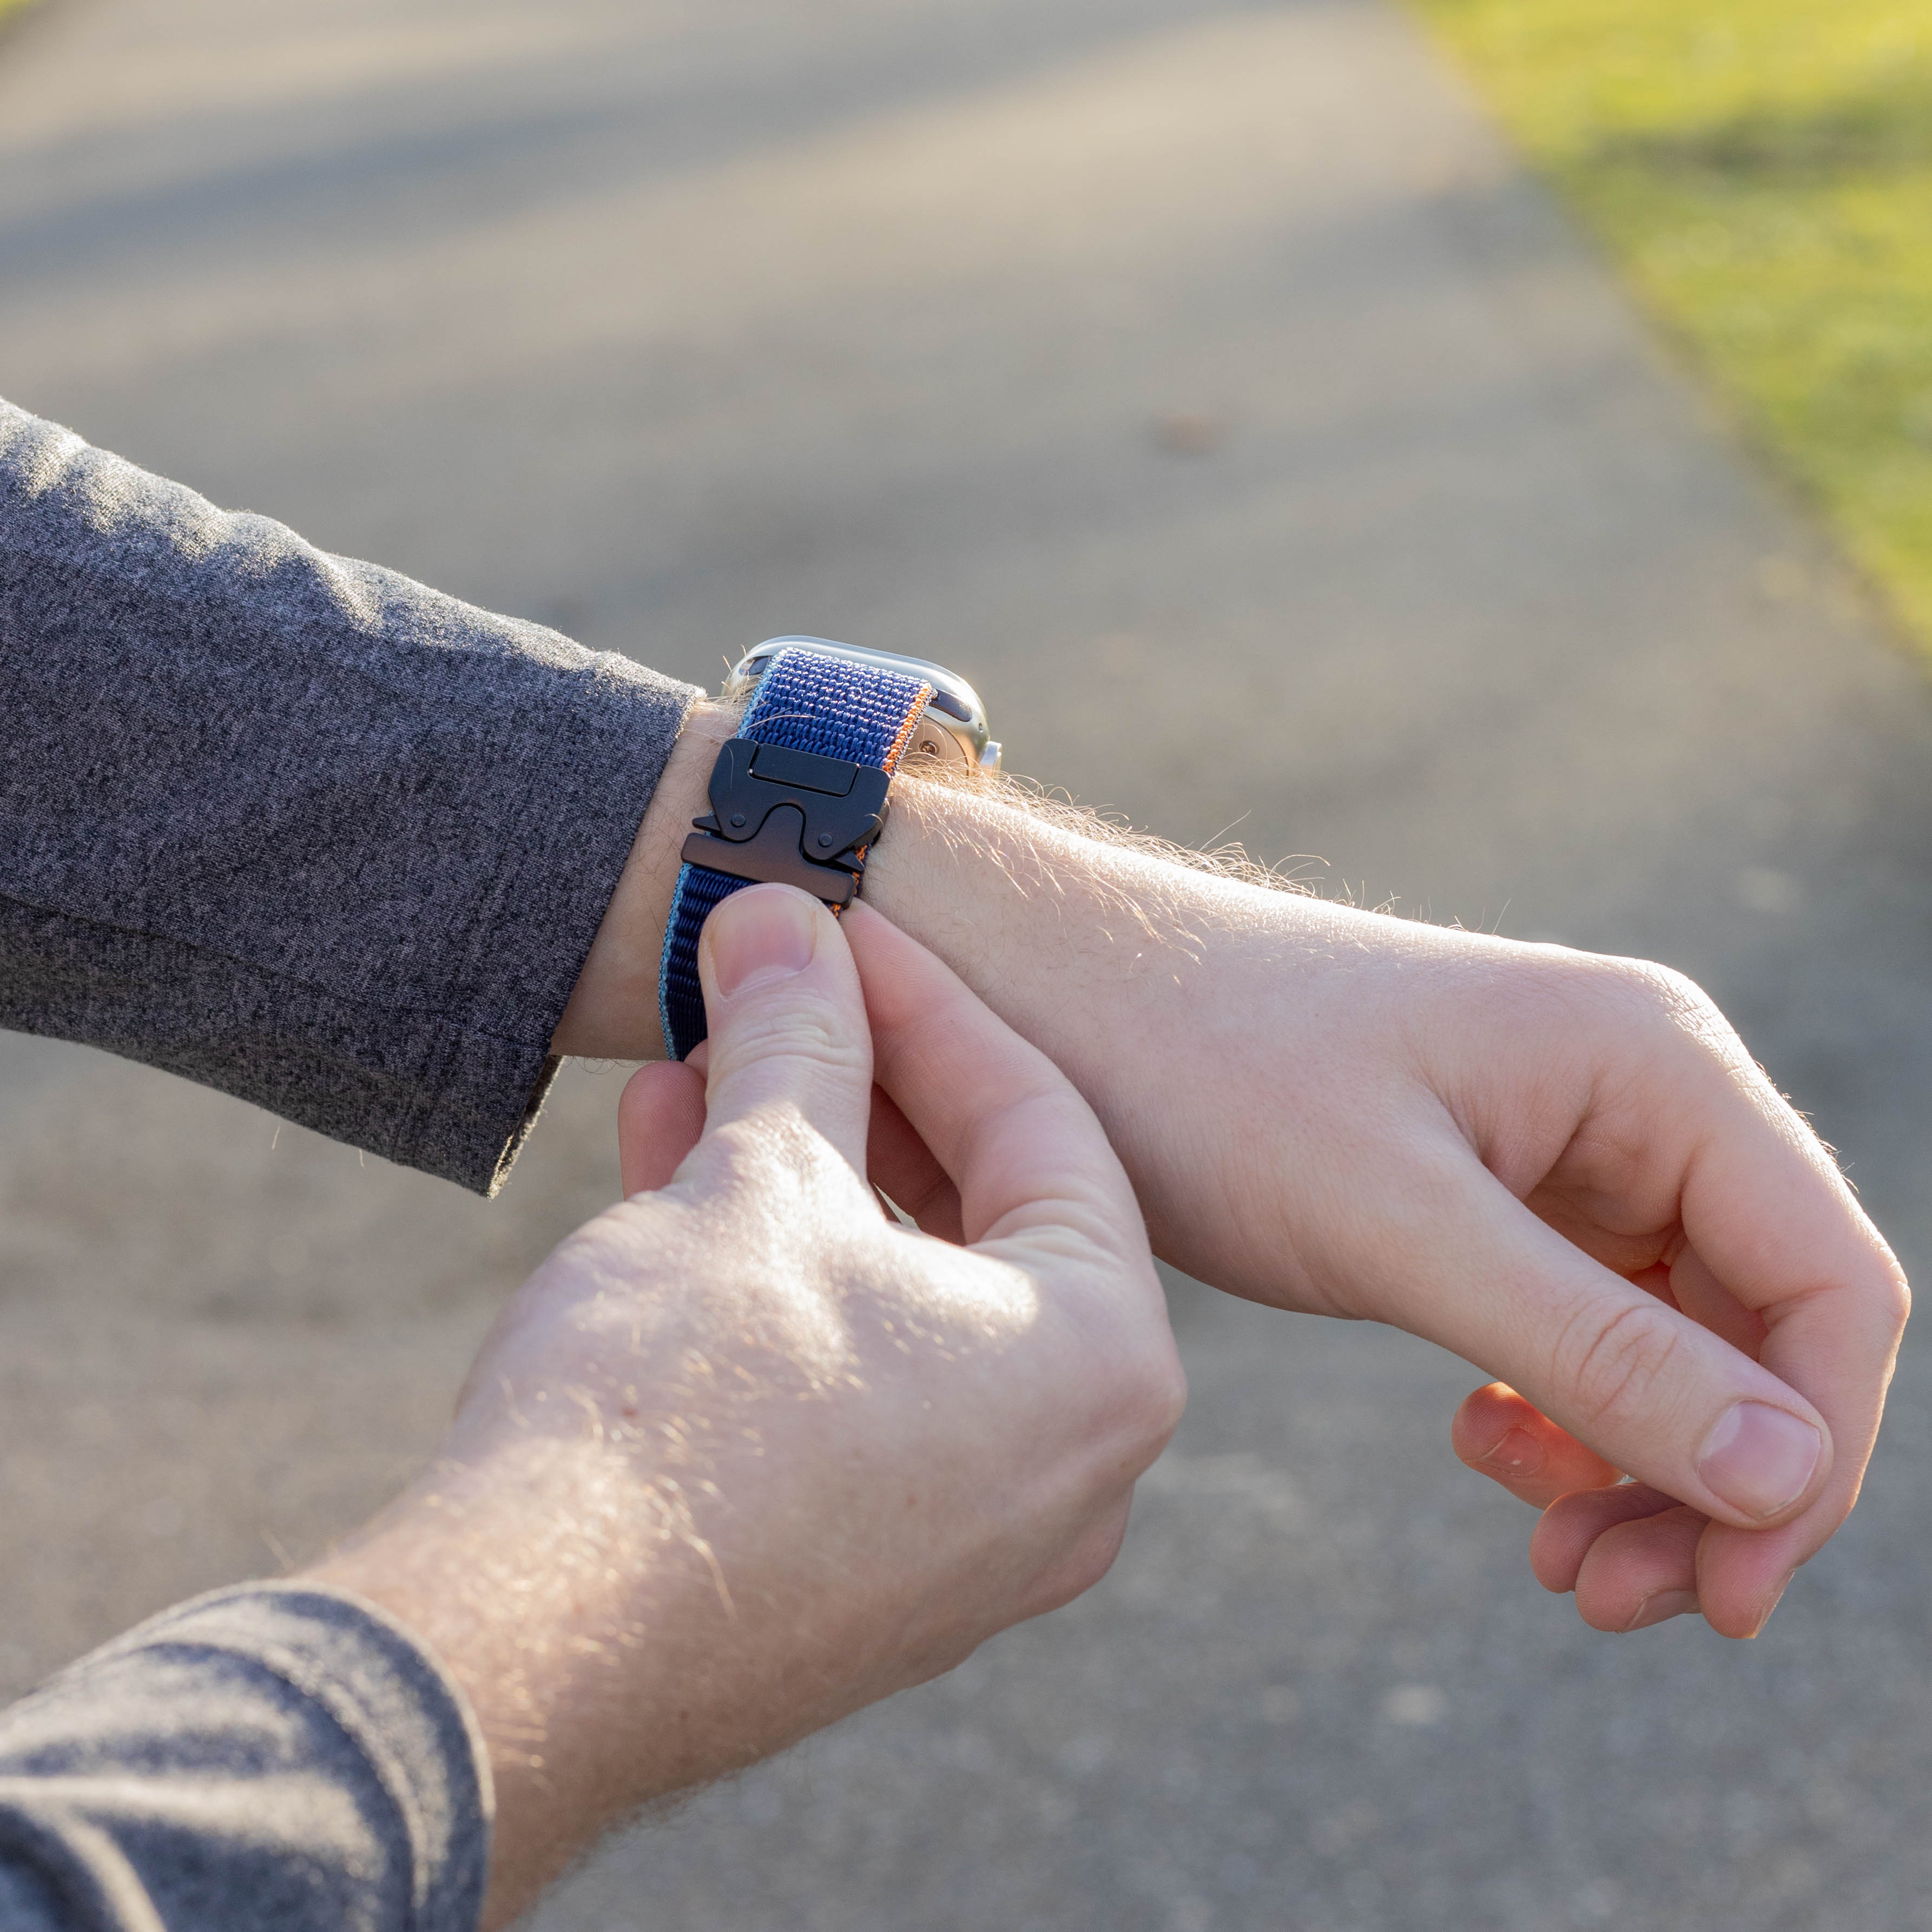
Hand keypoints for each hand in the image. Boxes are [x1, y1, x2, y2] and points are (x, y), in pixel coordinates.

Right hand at [313, 883, 1182, 1926]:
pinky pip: (852, 1382)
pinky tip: (669, 1188)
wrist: (530, 1653)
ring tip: (682, 1078)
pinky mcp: (870, 1577)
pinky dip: (777, 1283)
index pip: (1038, 1120)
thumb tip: (777, 915)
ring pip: (896, 1294)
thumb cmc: (680, 1408)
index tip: (842, 925)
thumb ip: (795, 1038)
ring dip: (789, 1174)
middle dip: (847, 1087)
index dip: (925, 1000)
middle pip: (970, 1208)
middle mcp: (1071, 1468)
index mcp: (1105, 1363)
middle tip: (762, 993)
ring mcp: (972, 1539)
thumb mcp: (758, 1181)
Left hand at [850, 788, 1907, 1643]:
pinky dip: (1569, 1412)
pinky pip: (1590, 1323)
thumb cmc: (1205, 1069)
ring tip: (1554, 1558)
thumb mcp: (1394, 1220)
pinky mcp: (1498, 1186)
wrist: (1064, 998)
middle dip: (1720, 1480)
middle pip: (1766, 1325)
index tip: (1724, 1592)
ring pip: (1682, 1340)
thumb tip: (1788, 1478)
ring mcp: (1570, 1140)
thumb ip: (1589, 1344)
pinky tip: (1486, 1447)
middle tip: (1613, 1603)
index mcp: (1656, 1065)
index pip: (1830, 1282)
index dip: (1813, 1454)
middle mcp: (1640, 1093)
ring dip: (1643, 1464)